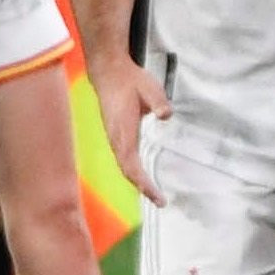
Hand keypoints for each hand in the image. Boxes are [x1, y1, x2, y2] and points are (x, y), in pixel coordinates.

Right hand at [90, 57, 168, 204]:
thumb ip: (158, 102)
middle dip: (143, 188)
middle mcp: (116, 139)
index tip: (157, 195)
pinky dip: (135, 172)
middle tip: (161, 202)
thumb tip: (166, 115)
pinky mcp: (117, 135)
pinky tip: (145, 177)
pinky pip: (125, 160)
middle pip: (128, 172)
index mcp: (123, 132)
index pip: (132, 165)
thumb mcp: (149, 87)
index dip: (143, 182)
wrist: (109, 72)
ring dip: (139, 182)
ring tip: (155, 196)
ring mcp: (114, 138)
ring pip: (125, 167)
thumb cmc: (130, 81)